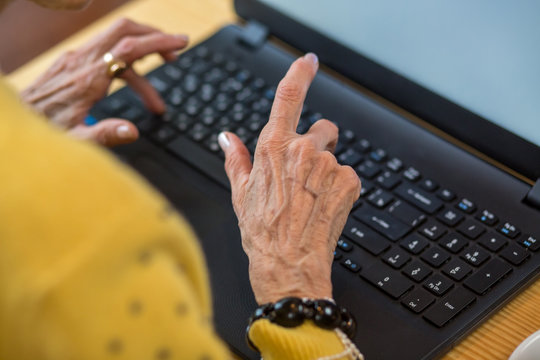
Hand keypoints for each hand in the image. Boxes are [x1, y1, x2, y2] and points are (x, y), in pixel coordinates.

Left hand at [20, 18, 188, 146]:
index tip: (180, 43)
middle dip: (154, 36)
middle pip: (124, 31)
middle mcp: (82, 62)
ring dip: (142, 49)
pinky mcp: (72, 62)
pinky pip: (106, 50)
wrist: (19, 120)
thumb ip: (106, 135)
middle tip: (175, 50)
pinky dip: (126, 58)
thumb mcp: (76, 140)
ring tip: (160, 75)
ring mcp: (76, 58)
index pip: (129, 49)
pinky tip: (132, 77)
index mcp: (88, 79)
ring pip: (116, 38)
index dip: (158, 41)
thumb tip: (134, 131)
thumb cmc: (45, 130)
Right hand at [219, 54, 360, 303]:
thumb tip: (226, 138)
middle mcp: (302, 150)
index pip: (288, 97)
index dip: (300, 74)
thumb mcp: (240, 193)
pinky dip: (341, 188)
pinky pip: (348, 175)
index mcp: (273, 148)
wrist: (289, 265)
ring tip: (311, 200)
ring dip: (326, 171)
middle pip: (322, 129)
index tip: (308, 62)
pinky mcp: (349, 181)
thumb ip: (236, 158)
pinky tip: (324, 208)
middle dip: (317, 145)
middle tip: (305, 175)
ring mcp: (328, 165)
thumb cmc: (262, 233)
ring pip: (334, 156)